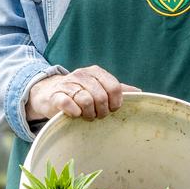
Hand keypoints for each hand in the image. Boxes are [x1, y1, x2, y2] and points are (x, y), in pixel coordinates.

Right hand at [26, 65, 140, 121]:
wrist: (50, 93)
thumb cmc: (80, 92)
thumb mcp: (99, 87)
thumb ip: (118, 89)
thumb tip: (139, 92)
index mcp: (96, 72)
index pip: (114, 87)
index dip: (116, 102)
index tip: (113, 109)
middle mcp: (82, 74)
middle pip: (101, 96)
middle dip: (102, 111)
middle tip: (99, 115)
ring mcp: (68, 84)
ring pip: (86, 100)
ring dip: (89, 114)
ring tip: (87, 116)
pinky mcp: (55, 95)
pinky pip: (68, 103)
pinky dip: (75, 112)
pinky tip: (75, 115)